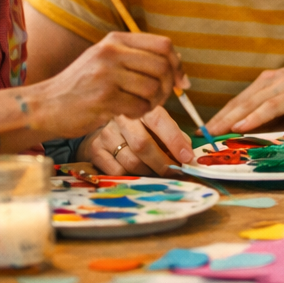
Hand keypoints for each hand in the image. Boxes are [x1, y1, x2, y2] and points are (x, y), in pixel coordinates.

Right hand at [27, 32, 183, 137]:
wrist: (44, 106)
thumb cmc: (81, 86)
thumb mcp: (106, 60)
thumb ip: (138, 58)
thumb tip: (178, 66)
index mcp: (115, 40)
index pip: (163, 45)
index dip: (177, 64)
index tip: (180, 81)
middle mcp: (111, 53)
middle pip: (163, 66)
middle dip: (168, 87)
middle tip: (158, 98)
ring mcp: (107, 75)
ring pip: (154, 88)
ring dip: (153, 103)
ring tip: (138, 105)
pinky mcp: (104, 98)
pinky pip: (140, 107)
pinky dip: (138, 113)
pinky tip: (125, 113)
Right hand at [80, 107, 194, 175]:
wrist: (103, 125)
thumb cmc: (137, 125)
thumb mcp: (156, 122)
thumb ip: (173, 134)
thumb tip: (188, 154)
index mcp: (141, 107)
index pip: (159, 121)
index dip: (174, 140)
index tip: (187, 157)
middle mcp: (121, 118)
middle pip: (143, 145)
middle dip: (163, 162)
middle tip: (174, 171)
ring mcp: (106, 134)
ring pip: (131, 161)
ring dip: (149, 171)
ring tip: (158, 172)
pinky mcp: (95, 149)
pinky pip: (117, 171)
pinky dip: (132, 176)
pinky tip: (138, 172)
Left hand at [208, 57, 283, 133]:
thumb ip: (282, 109)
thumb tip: (263, 127)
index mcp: (276, 79)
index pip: (244, 98)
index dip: (225, 113)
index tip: (210, 127)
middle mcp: (277, 79)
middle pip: (242, 100)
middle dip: (221, 117)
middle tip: (202, 133)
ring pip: (252, 103)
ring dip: (230, 118)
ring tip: (213, 132)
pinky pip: (271, 106)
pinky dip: (254, 116)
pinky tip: (240, 126)